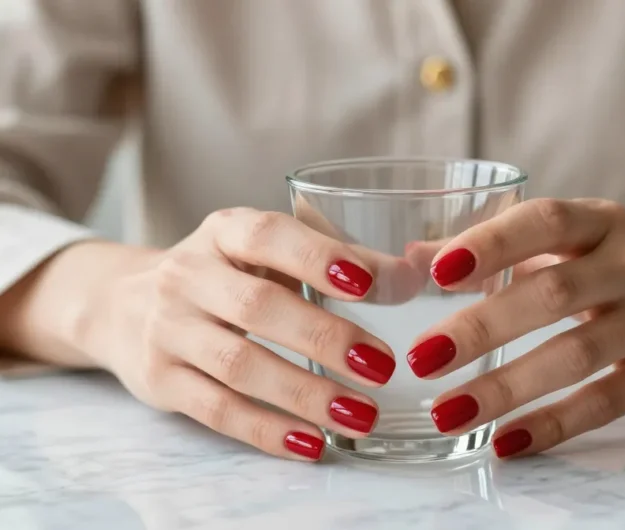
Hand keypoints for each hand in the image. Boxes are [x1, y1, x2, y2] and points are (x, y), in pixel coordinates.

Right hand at [77, 208, 407, 460]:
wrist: (122, 304)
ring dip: (304, 393)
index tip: (367, 284)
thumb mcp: (268, 255)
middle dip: (323, 337)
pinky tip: (312, 442)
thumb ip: (340, 260)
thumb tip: (410, 278)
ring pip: (239, 365)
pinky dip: (267, 430)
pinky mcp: (160, 379)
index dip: (316, 257)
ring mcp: (168, 329)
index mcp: (223, 233)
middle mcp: (189, 276)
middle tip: (381, 364)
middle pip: (257, 308)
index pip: (267, 237)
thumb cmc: (221, 276)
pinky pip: (217, 409)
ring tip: (361, 414)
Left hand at [408, 199, 624, 457]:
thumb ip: (500, 248)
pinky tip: (506, 441)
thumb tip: (417, 256)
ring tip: (448, 411)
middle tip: (423, 356)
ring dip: (507, 386)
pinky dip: (555, 424)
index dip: (492, 243)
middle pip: (554, 293)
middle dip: (483, 327)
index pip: (545, 221)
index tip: (438, 271)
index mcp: (602, 223)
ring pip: (578, 354)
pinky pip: (608, 401)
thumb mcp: (578, 241)